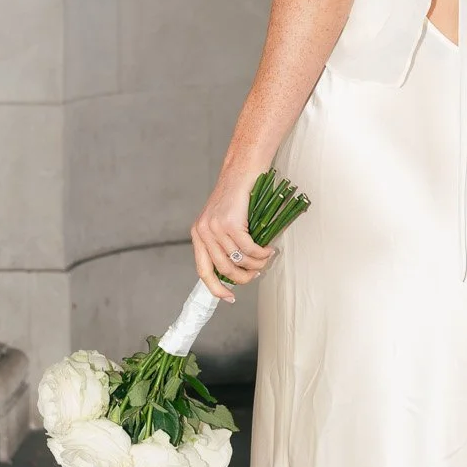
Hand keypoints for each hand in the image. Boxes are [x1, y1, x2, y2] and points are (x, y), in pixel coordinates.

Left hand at [191, 167, 273, 302]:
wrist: (243, 168)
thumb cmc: (238, 194)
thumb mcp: (223, 219)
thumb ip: (224, 241)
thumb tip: (237, 268)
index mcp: (198, 233)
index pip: (203, 270)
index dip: (216, 288)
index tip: (229, 298)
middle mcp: (202, 231)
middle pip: (223, 269)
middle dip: (243, 277)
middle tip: (257, 274)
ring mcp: (215, 227)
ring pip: (237, 260)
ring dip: (256, 265)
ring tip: (266, 260)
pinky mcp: (230, 222)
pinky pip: (248, 248)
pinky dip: (260, 254)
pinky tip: (268, 250)